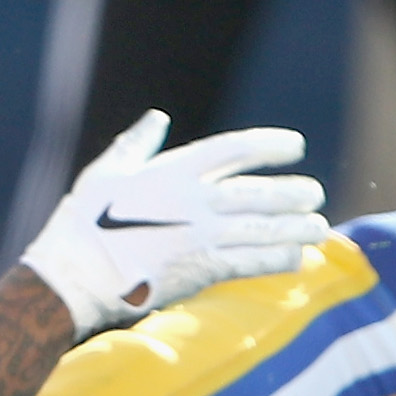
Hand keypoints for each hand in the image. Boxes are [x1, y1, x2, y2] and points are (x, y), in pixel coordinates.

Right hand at [19, 112, 330, 336]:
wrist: (75, 277)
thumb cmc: (84, 221)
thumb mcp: (106, 172)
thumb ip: (137, 143)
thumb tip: (156, 118)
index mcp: (171, 172)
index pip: (233, 149)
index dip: (269, 144)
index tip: (295, 145)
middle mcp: (192, 202)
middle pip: (257, 193)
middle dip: (292, 192)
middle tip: (315, 192)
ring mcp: (199, 238)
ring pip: (261, 230)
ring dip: (295, 228)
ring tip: (319, 226)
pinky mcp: (201, 271)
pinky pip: (250, 263)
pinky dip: (277, 260)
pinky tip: (296, 257)